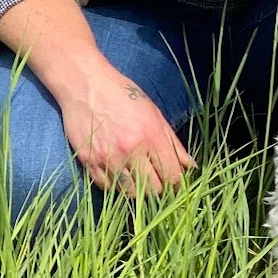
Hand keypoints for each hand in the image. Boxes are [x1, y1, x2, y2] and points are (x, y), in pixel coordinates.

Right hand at [56, 63, 194, 195]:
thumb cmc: (123, 95)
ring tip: (137, 177)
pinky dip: (116, 186)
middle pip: (153, 189)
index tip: (173, 182)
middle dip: (159, 188)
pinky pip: (107, 188)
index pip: (172, 176)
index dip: (176, 183)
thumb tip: (191, 166)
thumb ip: (173, 143)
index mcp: (151, 136)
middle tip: (155, 180)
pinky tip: (119, 174)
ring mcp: (108, 158)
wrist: (86, 84)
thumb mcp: (154, 113)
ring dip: (137, 190)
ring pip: (130, 193)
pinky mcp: (89, 162)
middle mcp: (130, 150)